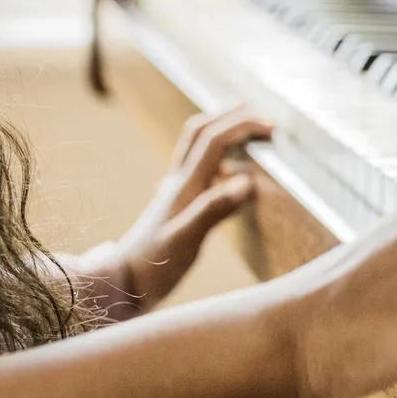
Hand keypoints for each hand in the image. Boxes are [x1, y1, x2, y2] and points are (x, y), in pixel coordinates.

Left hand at [82, 107, 271, 316]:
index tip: (272, 127)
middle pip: (201, 131)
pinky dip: (217, 158)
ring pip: (197, 146)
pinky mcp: (176, 204)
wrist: (124, 283)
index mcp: (184, 185)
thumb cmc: (155, 266)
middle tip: (261, 114)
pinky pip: (198, 169)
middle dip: (231, 116)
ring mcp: (175, 191)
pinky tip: (229, 171)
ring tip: (246, 127)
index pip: (214, 139)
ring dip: (221, 129)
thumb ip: (214, 209)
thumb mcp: (186, 240)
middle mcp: (178, 181)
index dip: (242, 125)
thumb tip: (249, 181)